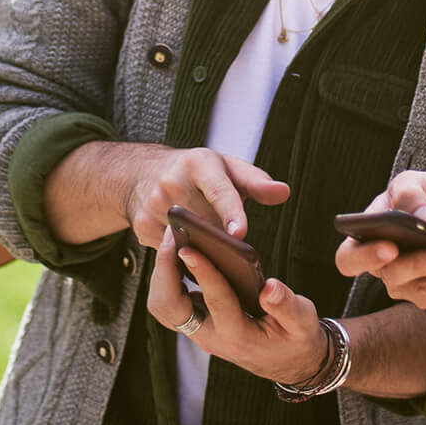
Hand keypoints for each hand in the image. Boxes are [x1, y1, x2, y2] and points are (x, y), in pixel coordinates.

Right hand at [118, 148, 288, 250]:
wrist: (144, 173)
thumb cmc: (196, 173)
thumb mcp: (227, 167)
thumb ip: (257, 181)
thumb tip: (283, 192)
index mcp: (198, 163)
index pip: (218, 190)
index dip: (230, 212)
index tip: (239, 234)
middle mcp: (171, 183)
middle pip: (204, 223)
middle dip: (221, 240)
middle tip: (239, 257)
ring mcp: (153, 206)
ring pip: (187, 242)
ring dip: (204, 252)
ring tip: (221, 261)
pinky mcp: (142, 227)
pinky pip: (171, 252)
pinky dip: (186, 258)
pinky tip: (196, 259)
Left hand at [148, 231, 329, 386]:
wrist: (288, 362)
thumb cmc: (296, 338)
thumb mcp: (302, 323)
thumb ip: (287, 306)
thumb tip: (270, 287)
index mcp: (237, 336)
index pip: (215, 301)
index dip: (202, 272)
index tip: (189, 247)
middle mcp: (210, 336)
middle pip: (170, 307)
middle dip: (165, 270)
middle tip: (171, 233)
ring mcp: (199, 330)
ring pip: (163, 305)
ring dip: (162, 272)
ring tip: (172, 235)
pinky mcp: (196, 321)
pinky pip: (170, 299)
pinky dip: (167, 275)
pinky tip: (176, 249)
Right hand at [333, 170, 425, 313]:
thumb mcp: (419, 184)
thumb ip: (410, 189)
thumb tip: (419, 215)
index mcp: (368, 242)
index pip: (349, 260)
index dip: (365, 257)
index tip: (388, 247)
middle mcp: (387, 272)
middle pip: (396, 277)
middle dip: (422, 266)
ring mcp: (414, 290)